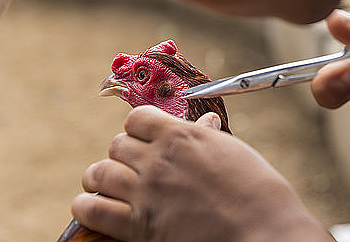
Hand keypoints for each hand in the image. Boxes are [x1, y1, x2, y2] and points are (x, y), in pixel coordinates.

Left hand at [72, 107, 331, 241]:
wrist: (262, 231)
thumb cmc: (258, 192)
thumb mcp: (234, 152)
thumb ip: (208, 138)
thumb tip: (205, 124)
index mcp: (181, 136)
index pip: (138, 119)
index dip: (138, 129)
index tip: (143, 139)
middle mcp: (157, 160)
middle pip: (116, 145)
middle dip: (122, 154)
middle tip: (131, 167)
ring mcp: (144, 192)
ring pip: (99, 173)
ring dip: (101, 177)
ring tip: (106, 184)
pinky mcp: (137, 226)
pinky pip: (93, 209)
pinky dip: (87, 206)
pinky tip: (92, 206)